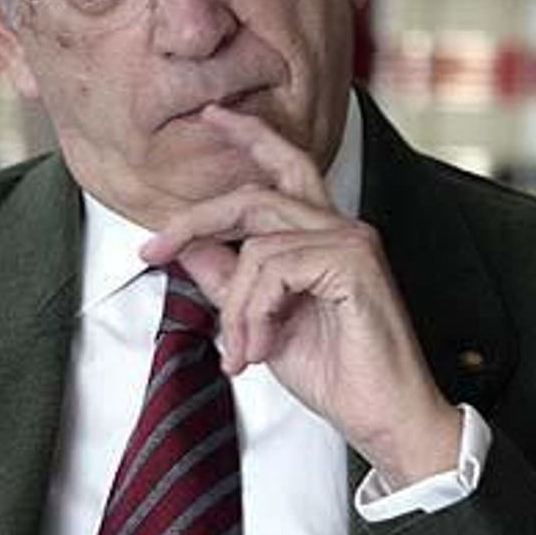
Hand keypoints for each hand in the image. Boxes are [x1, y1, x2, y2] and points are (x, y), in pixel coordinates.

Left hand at [140, 105, 459, 489]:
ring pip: (256, 247)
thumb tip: (188, 248)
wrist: (383, 418)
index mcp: (324, 235)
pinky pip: (274, 269)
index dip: (250, 135)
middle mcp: (341, 227)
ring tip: (242, 352)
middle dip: (196, 219)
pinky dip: (256, 313)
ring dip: (235, 307)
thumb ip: (230, 281)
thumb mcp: (262, 323)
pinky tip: (264, 348)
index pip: (286, 166)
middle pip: (254, 196)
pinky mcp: (353, 263)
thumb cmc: (337, 375)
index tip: (210, 116)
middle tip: (152, 248)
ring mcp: (351, 241)